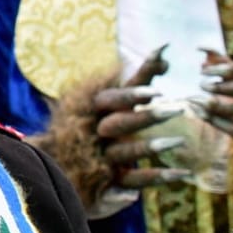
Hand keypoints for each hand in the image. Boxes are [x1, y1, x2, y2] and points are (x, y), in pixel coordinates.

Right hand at [94, 46, 192, 189]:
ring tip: (179, 142)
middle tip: (177, 110)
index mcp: (93, 111)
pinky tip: (179, 175)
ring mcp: (101, 159)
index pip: (110, 99)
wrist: (53, 166)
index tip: (155, 91)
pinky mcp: (107, 184)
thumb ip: (139, 76)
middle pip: (118, 124)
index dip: (130, 95)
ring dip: (149, 148)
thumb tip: (164, 49)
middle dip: (145, 117)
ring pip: (124, 152)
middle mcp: (95, 133)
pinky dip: (153, 178)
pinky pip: (131, 181)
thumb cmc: (95, 122)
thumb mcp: (114, 97)